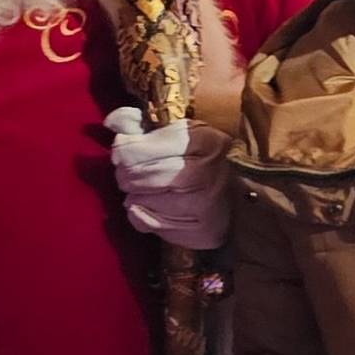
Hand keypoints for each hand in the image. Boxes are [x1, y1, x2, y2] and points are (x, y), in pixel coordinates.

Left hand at [105, 106, 233, 250]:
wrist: (243, 195)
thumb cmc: (206, 159)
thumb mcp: (180, 132)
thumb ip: (142, 124)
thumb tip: (111, 123)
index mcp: (199, 139)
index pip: (135, 149)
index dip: (123, 150)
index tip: (125, 150)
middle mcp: (202, 172)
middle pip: (133, 176)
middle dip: (126, 174)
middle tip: (134, 172)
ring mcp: (202, 205)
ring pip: (138, 201)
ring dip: (136, 195)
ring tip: (150, 189)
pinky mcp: (198, 231)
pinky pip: (148, 224)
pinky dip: (143, 216)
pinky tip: (156, 207)